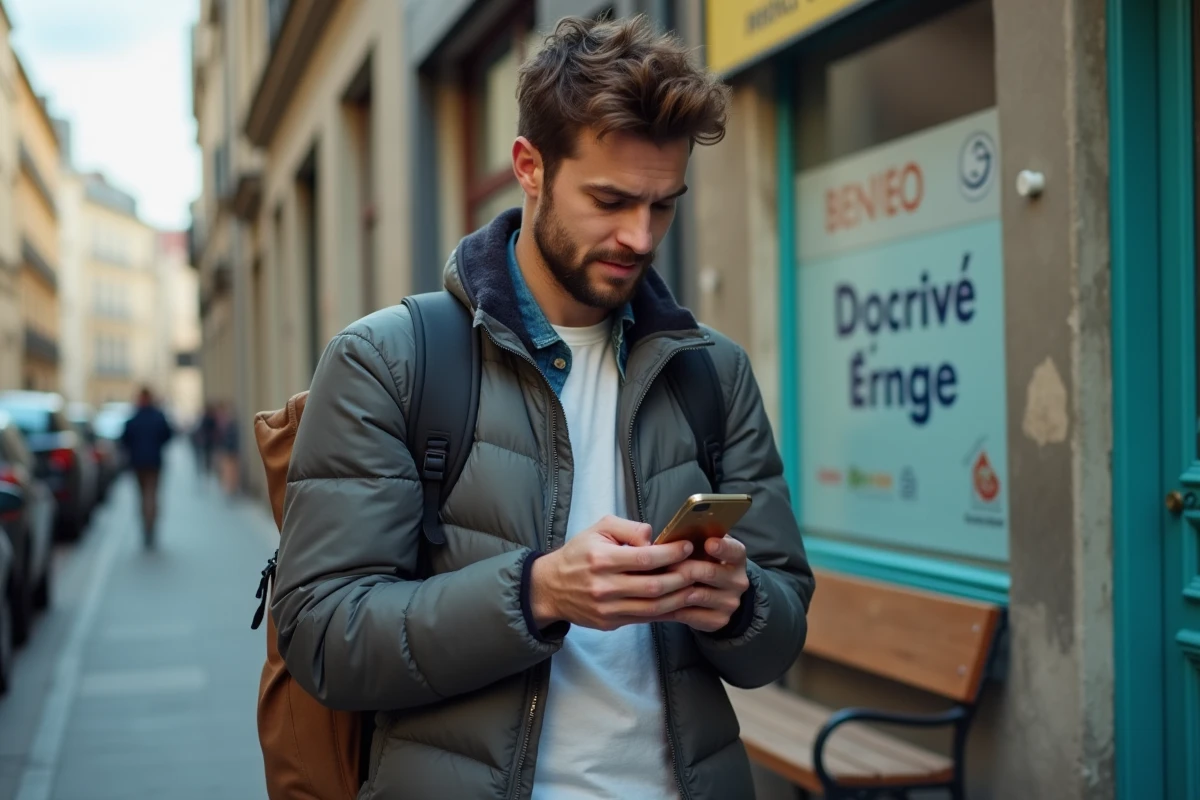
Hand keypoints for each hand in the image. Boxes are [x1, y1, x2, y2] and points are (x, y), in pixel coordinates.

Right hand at [530, 515, 698, 630]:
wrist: (551, 588)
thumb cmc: (579, 554)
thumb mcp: (598, 529)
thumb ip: (628, 528)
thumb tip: (654, 538)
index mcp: (602, 559)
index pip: (645, 558)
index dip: (671, 553)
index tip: (687, 547)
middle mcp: (604, 586)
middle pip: (654, 586)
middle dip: (682, 577)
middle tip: (700, 568)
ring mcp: (607, 609)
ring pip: (654, 607)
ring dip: (680, 598)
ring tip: (696, 586)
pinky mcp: (610, 623)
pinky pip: (645, 619)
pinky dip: (666, 612)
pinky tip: (681, 602)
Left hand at [656, 536, 749, 632]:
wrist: (716, 594)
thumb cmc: (702, 561)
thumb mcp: (702, 546)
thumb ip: (691, 539)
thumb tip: (661, 537)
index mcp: (736, 557)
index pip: (734, 550)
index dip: (722, 547)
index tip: (709, 543)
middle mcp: (738, 580)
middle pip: (709, 572)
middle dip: (682, 568)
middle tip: (662, 565)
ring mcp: (730, 602)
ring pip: (696, 595)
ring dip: (672, 589)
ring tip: (653, 584)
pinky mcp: (719, 620)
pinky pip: (690, 615)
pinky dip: (671, 608)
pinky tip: (656, 603)